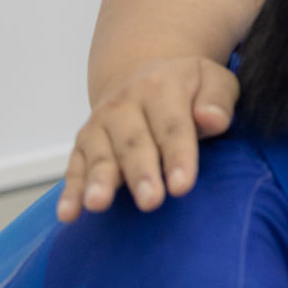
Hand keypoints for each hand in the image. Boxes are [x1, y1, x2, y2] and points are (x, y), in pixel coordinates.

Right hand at [56, 57, 238, 221]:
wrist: (144, 74)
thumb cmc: (189, 88)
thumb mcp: (214, 80)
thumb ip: (218, 98)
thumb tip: (212, 119)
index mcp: (162, 86)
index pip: (173, 125)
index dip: (178, 156)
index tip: (182, 185)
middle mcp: (125, 103)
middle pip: (134, 142)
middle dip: (140, 172)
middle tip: (150, 200)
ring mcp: (100, 123)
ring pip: (99, 154)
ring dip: (99, 180)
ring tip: (98, 203)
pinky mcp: (83, 144)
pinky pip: (74, 168)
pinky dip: (70, 191)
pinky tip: (69, 213)